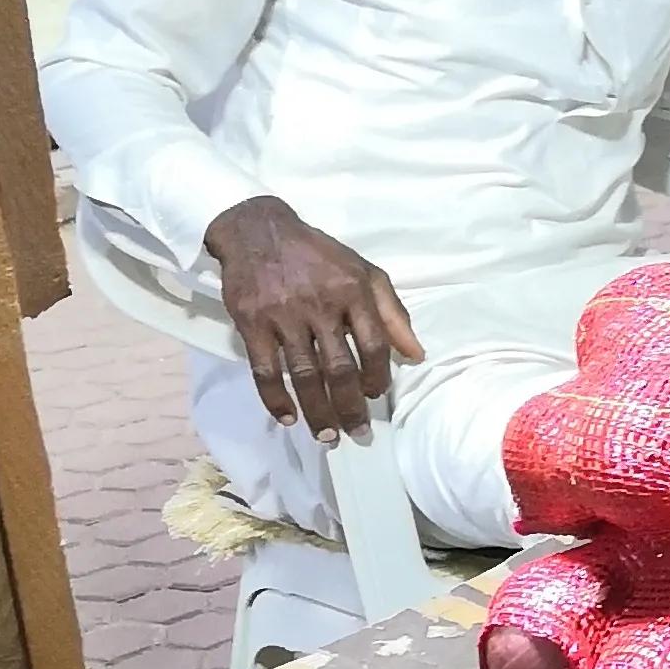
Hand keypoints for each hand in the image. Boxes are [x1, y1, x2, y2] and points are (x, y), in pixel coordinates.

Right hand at [202, 195, 422, 440]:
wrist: (259, 231)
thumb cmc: (318, 256)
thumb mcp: (364, 272)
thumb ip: (393, 313)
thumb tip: (416, 354)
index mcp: (353, 291)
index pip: (374, 344)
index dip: (378, 376)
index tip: (376, 396)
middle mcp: (320, 305)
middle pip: (340, 367)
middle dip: (350, 406)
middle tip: (357, 433)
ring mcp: (284, 316)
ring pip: (304, 374)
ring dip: (317, 411)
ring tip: (327, 437)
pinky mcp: (252, 323)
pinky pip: (265, 369)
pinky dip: (275, 398)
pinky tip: (288, 417)